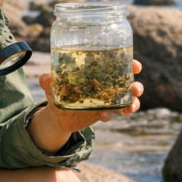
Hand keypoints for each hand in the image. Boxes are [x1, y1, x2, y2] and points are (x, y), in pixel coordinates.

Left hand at [27, 60, 143, 152]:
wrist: (57, 114)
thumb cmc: (58, 92)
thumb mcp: (53, 84)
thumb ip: (48, 80)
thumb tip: (46, 79)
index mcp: (99, 72)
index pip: (119, 65)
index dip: (130, 64)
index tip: (136, 65)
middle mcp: (107, 85)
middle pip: (128, 83)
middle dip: (136, 86)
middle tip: (136, 88)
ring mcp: (106, 101)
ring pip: (126, 101)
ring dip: (132, 103)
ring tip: (131, 106)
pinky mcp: (102, 113)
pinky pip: (112, 114)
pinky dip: (111, 115)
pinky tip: (106, 116)